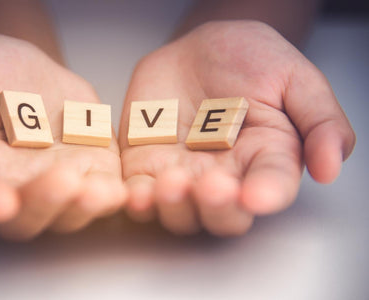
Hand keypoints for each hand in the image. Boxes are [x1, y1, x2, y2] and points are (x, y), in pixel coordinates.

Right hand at [0, 33, 124, 240]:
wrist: (33, 72)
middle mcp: (10, 186)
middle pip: (23, 216)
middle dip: (44, 205)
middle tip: (62, 180)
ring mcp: (51, 185)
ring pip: (65, 213)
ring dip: (84, 207)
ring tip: (101, 190)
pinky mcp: (87, 176)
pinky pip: (101, 196)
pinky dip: (114, 198)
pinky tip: (126, 189)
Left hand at [119, 21, 354, 235]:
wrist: (198, 50)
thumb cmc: (250, 62)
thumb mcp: (294, 79)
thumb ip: (319, 120)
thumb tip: (329, 167)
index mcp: (266, 160)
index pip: (270, 187)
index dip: (265, 195)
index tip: (257, 195)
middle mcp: (226, 177)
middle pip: (223, 215)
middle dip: (216, 208)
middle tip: (212, 186)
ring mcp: (184, 176)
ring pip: (179, 213)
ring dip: (174, 207)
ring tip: (171, 184)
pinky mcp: (147, 168)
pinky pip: (139, 195)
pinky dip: (136, 202)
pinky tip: (135, 195)